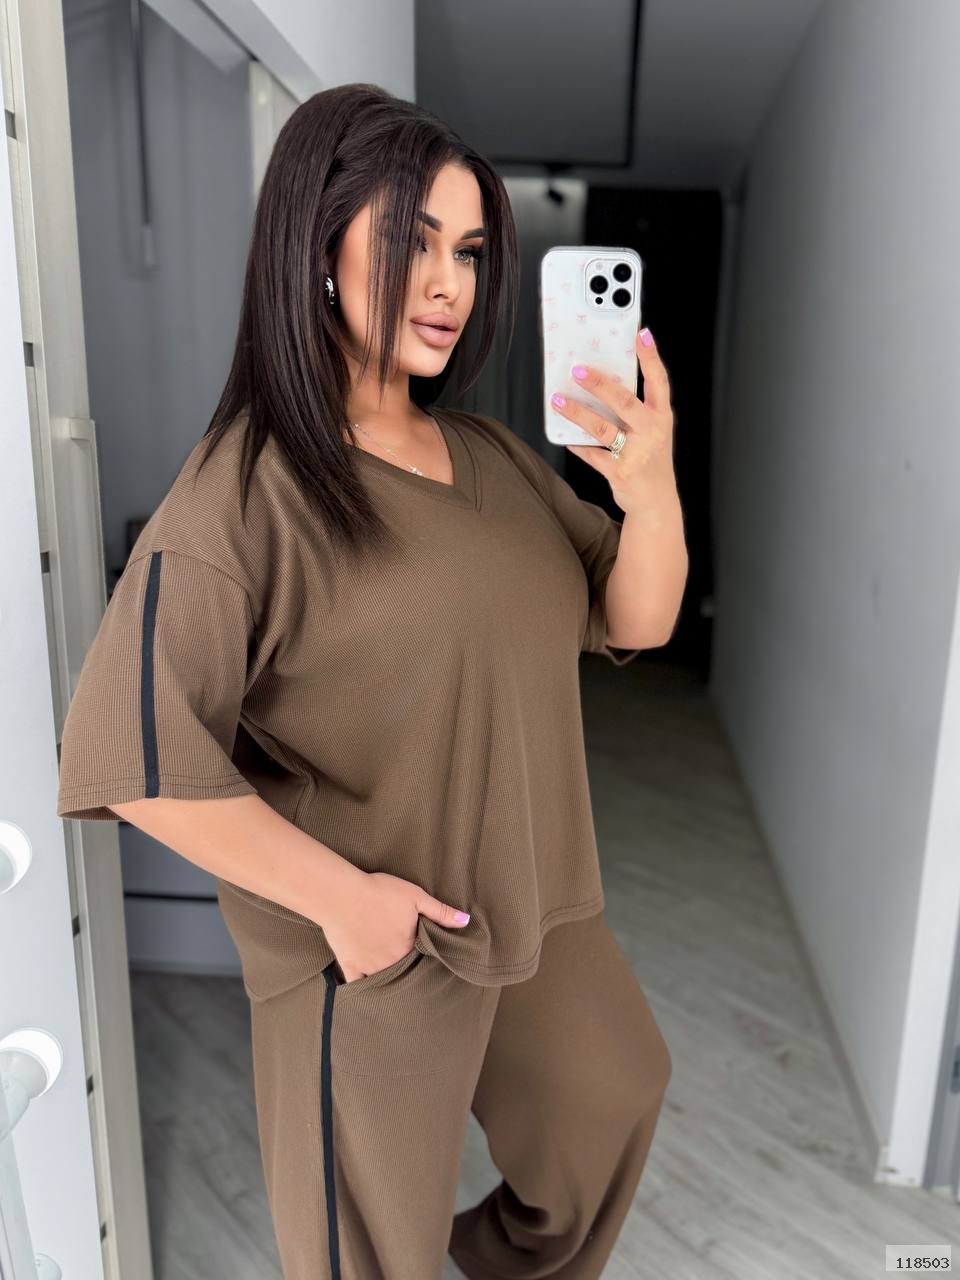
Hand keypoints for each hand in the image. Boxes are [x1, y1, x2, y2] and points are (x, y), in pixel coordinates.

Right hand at [322, 871, 470, 983]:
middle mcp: (391, 962)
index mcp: (408, 947)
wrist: (342, 895)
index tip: (425, 954)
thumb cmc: (379, 892)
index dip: (424, 955)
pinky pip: (358, 985)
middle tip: (410, 964)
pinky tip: (369, 993)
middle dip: (408, 968)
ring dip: (391, 978)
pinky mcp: (349, 965)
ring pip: (385, 980)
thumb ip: (441, 912)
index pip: (423, 958)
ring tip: (395, 978)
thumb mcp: (416, 896)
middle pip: (404, 970)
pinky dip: (364, 988)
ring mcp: (369, 967)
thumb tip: (466, 921)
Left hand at [549, 327, 675, 513]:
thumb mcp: (653, 431)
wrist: (657, 503)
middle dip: (600, 385)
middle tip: (578, 370)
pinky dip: (577, 445)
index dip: (651, 357)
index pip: (659, 381)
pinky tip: (565, 437)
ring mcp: (637, 453)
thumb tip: (600, 382)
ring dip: (578, 413)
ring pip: (603, 428)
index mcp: (662, 416)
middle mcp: (652, 432)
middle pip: (624, 402)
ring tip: (557, 400)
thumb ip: (635, 410)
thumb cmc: (650, 460)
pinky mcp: (621, 472)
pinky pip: (593, 455)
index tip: (641, 334)